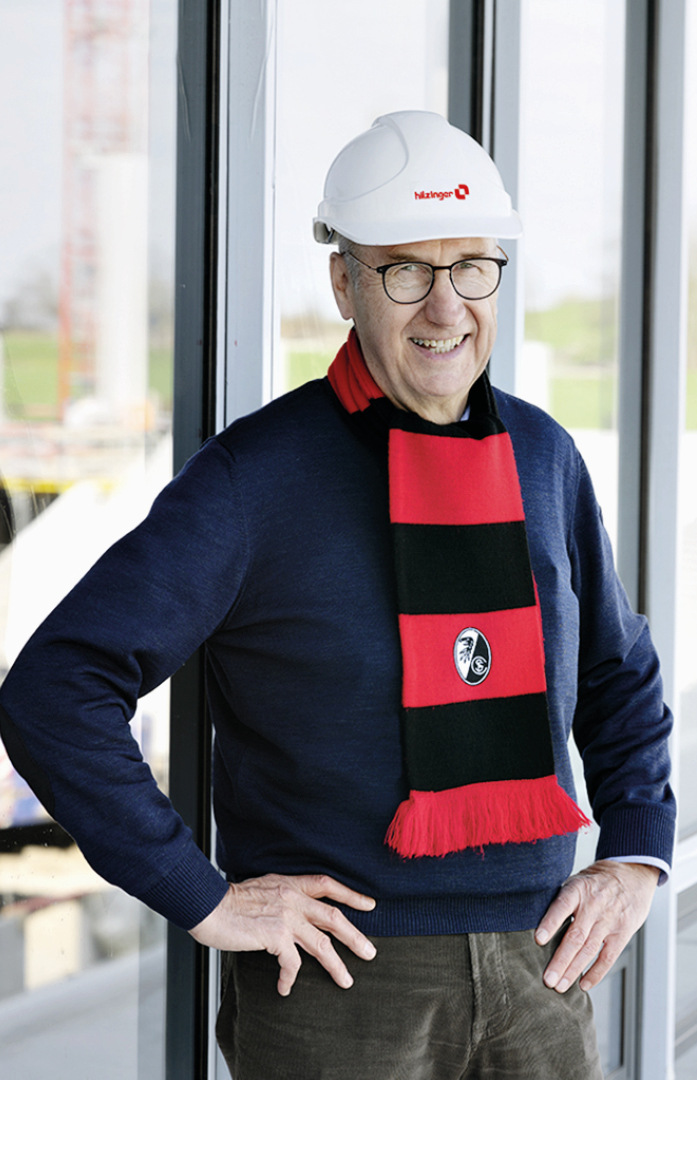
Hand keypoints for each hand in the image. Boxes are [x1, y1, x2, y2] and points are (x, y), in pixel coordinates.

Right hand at [189, 873, 376, 995]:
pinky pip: (292, 962)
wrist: (207, 905)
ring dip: (336, 965)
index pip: (327, 885)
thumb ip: (281, 896)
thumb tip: (293, 911)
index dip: (351, 894)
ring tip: (346, 981)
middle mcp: (292, 898)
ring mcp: (286, 917)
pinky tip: (284, 988)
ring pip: (322, 944)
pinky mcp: (275, 935)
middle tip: (370, 953)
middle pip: (334, 917)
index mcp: (290, 884)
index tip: (370, 905)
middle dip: (355, 937)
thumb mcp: (262, 888)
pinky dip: (290, 978)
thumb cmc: (228, 901)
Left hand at [535, 860, 659, 992]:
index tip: (538, 940)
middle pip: (575, 936)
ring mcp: (610, 920)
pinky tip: (583, 984)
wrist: (631, 875)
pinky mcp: (622, 932)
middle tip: (547, 979)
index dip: (550, 923)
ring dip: (573, 970)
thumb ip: (560, 899)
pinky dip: (596, 973)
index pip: (562, 906)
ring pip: (589, 949)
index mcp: (578, 889)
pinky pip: (608, 957)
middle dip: (560, 960)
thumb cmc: (595, 882)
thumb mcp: (576, 880)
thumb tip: (532, 919)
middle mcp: (594, 905)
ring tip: (559, 986)